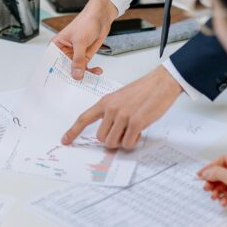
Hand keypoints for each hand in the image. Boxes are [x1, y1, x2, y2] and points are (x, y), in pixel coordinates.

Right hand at [51, 0, 116, 79]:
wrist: (101, 18)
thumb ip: (78, 60)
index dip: (55, 74)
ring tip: (91, 78)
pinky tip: (97, 72)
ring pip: (76, 71)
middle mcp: (64, 52)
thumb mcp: (80, 42)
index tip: (60, 84)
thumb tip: (76, 74)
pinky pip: (86, 68)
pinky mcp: (84, 56)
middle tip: (77, 85)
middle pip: (64, 69)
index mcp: (56, 46)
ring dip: (84, 75)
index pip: (52, 63)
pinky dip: (92, 72)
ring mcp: (75, 55)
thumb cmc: (86, 22)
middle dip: (71, 77)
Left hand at [62, 66, 181, 148]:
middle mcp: (111, 108)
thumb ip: (111, 112)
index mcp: (105, 101)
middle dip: (111, 140)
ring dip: (122, 142)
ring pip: (112, 142)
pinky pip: (127, 143)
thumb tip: (108, 132)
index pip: (84, 118)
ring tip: (132, 131)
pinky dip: (133, 142)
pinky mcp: (136, 122)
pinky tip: (139, 132)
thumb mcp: (120, 97)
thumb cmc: (143, 90)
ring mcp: (123, 115)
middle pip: (100, 138)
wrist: (161, 83)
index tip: (65, 140)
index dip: (73, 131)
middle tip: (123, 133)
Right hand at [198, 155, 226, 211]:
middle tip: (206, 186)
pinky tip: (223, 202)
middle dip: (213, 181)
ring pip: (223, 185)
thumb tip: (207, 172)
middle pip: (222, 173)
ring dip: (217, 191)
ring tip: (214, 195)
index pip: (223, 161)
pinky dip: (224, 198)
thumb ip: (219, 174)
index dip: (211, 167)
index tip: (202, 174)